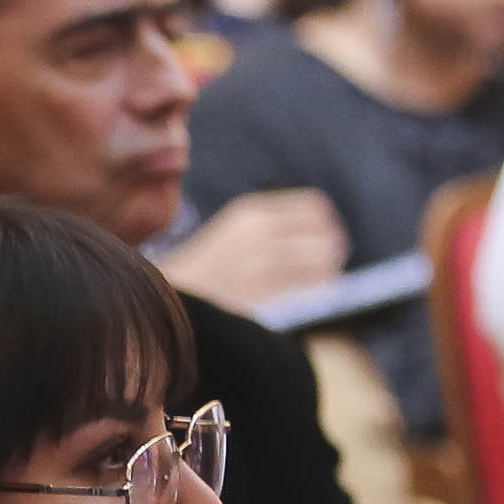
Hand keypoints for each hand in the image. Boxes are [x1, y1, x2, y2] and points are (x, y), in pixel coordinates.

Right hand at [160, 189, 346, 315]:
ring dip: (330, 267)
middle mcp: (258, 231)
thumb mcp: (235, 232)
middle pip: (322, 231)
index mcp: (251, 211)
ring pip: (321, 256)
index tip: (330, 235)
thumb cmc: (206, 268)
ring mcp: (259, 259)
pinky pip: (310, 282)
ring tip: (328, 276)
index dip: (328, 222)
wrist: (169, 296)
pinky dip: (322, 286)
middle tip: (335, 258)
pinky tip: (319, 291)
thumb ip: (274, 226)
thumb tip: (328, 233)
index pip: (313, 206)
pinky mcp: (261, 289)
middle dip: (333, 246)